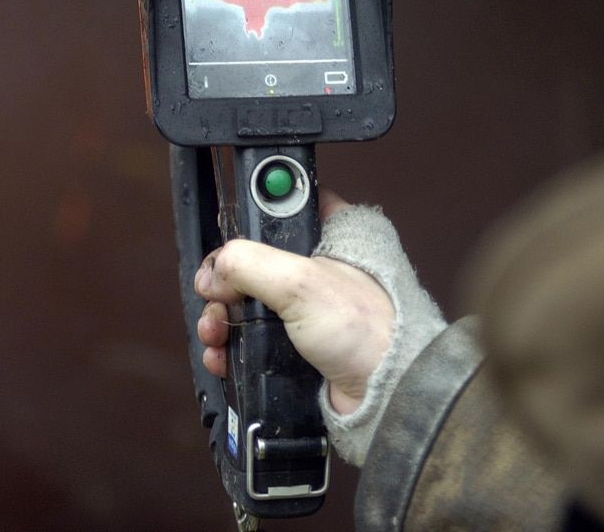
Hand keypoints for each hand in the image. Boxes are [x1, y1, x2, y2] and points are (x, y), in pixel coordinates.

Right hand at [194, 189, 394, 414]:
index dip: (250, 224)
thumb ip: (248, 264)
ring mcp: (311, 307)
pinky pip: (255, 338)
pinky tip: (223, 357)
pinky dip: (234, 347)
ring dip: (223, 319)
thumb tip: (212, 270)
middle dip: (226, 285)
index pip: (285, 209)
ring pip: (250, 303)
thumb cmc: (369, 331)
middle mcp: (322, 266)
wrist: (390, 394)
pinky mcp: (301, 344)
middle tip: (214, 299)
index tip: (227, 245)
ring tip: (215, 335)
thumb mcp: (302, 282)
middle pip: (255, 261)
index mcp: (335, 232)